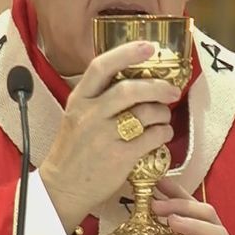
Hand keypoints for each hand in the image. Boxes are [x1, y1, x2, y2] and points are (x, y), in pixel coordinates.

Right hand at [38, 42, 181, 230]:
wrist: (63, 188)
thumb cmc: (73, 150)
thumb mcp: (76, 115)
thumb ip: (99, 97)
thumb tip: (135, 79)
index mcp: (79, 100)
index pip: (100, 67)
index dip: (126, 53)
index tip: (148, 46)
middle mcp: (90, 115)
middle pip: (129, 89)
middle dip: (157, 86)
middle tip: (172, 90)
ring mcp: (104, 137)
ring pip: (145, 113)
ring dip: (163, 112)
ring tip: (164, 116)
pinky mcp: (120, 157)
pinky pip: (152, 137)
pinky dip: (163, 133)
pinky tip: (162, 134)